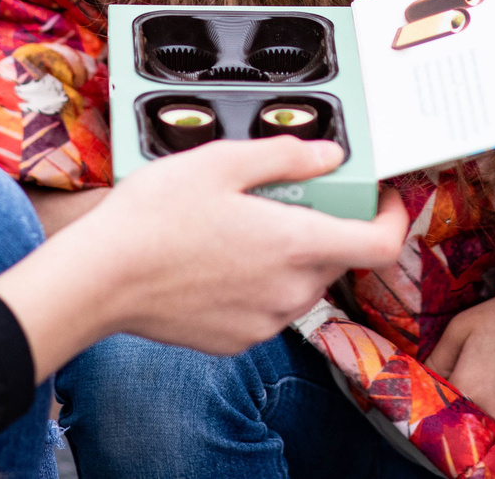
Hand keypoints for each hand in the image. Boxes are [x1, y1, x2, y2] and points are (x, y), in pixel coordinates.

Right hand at [0, 137, 408, 378]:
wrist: (100, 279)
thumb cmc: (154, 217)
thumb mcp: (221, 162)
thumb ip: (286, 156)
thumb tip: (330, 155)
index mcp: (295, 244)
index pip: (380, 244)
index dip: (394, 217)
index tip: (384, 197)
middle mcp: (288, 291)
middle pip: (337, 257)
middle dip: (325, 223)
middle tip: (286, 194)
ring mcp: (263, 321)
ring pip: (302, 283)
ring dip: (291, 254)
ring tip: (242, 224)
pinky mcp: (237, 339)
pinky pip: (268, 307)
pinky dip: (259, 281)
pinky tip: (219, 258)